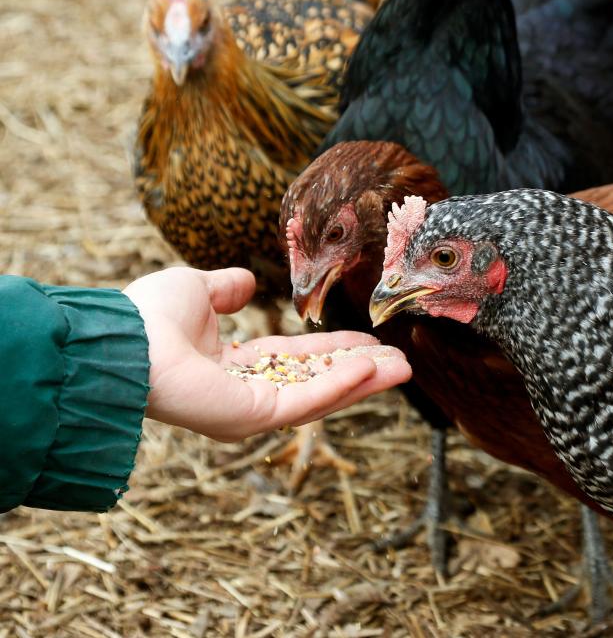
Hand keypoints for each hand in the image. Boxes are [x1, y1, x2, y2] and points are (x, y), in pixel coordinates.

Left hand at [123, 267, 410, 441]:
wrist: (123, 339)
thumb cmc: (149, 316)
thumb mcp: (197, 290)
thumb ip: (226, 289)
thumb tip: (247, 283)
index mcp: (232, 367)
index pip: (296, 360)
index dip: (334, 349)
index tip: (369, 341)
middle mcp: (245, 394)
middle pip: (317, 383)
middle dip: (360, 373)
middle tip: (400, 362)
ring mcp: (251, 411)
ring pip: (320, 395)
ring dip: (363, 382)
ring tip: (402, 368)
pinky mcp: (254, 417)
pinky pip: (307, 398)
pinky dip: (341, 383)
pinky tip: (371, 367)